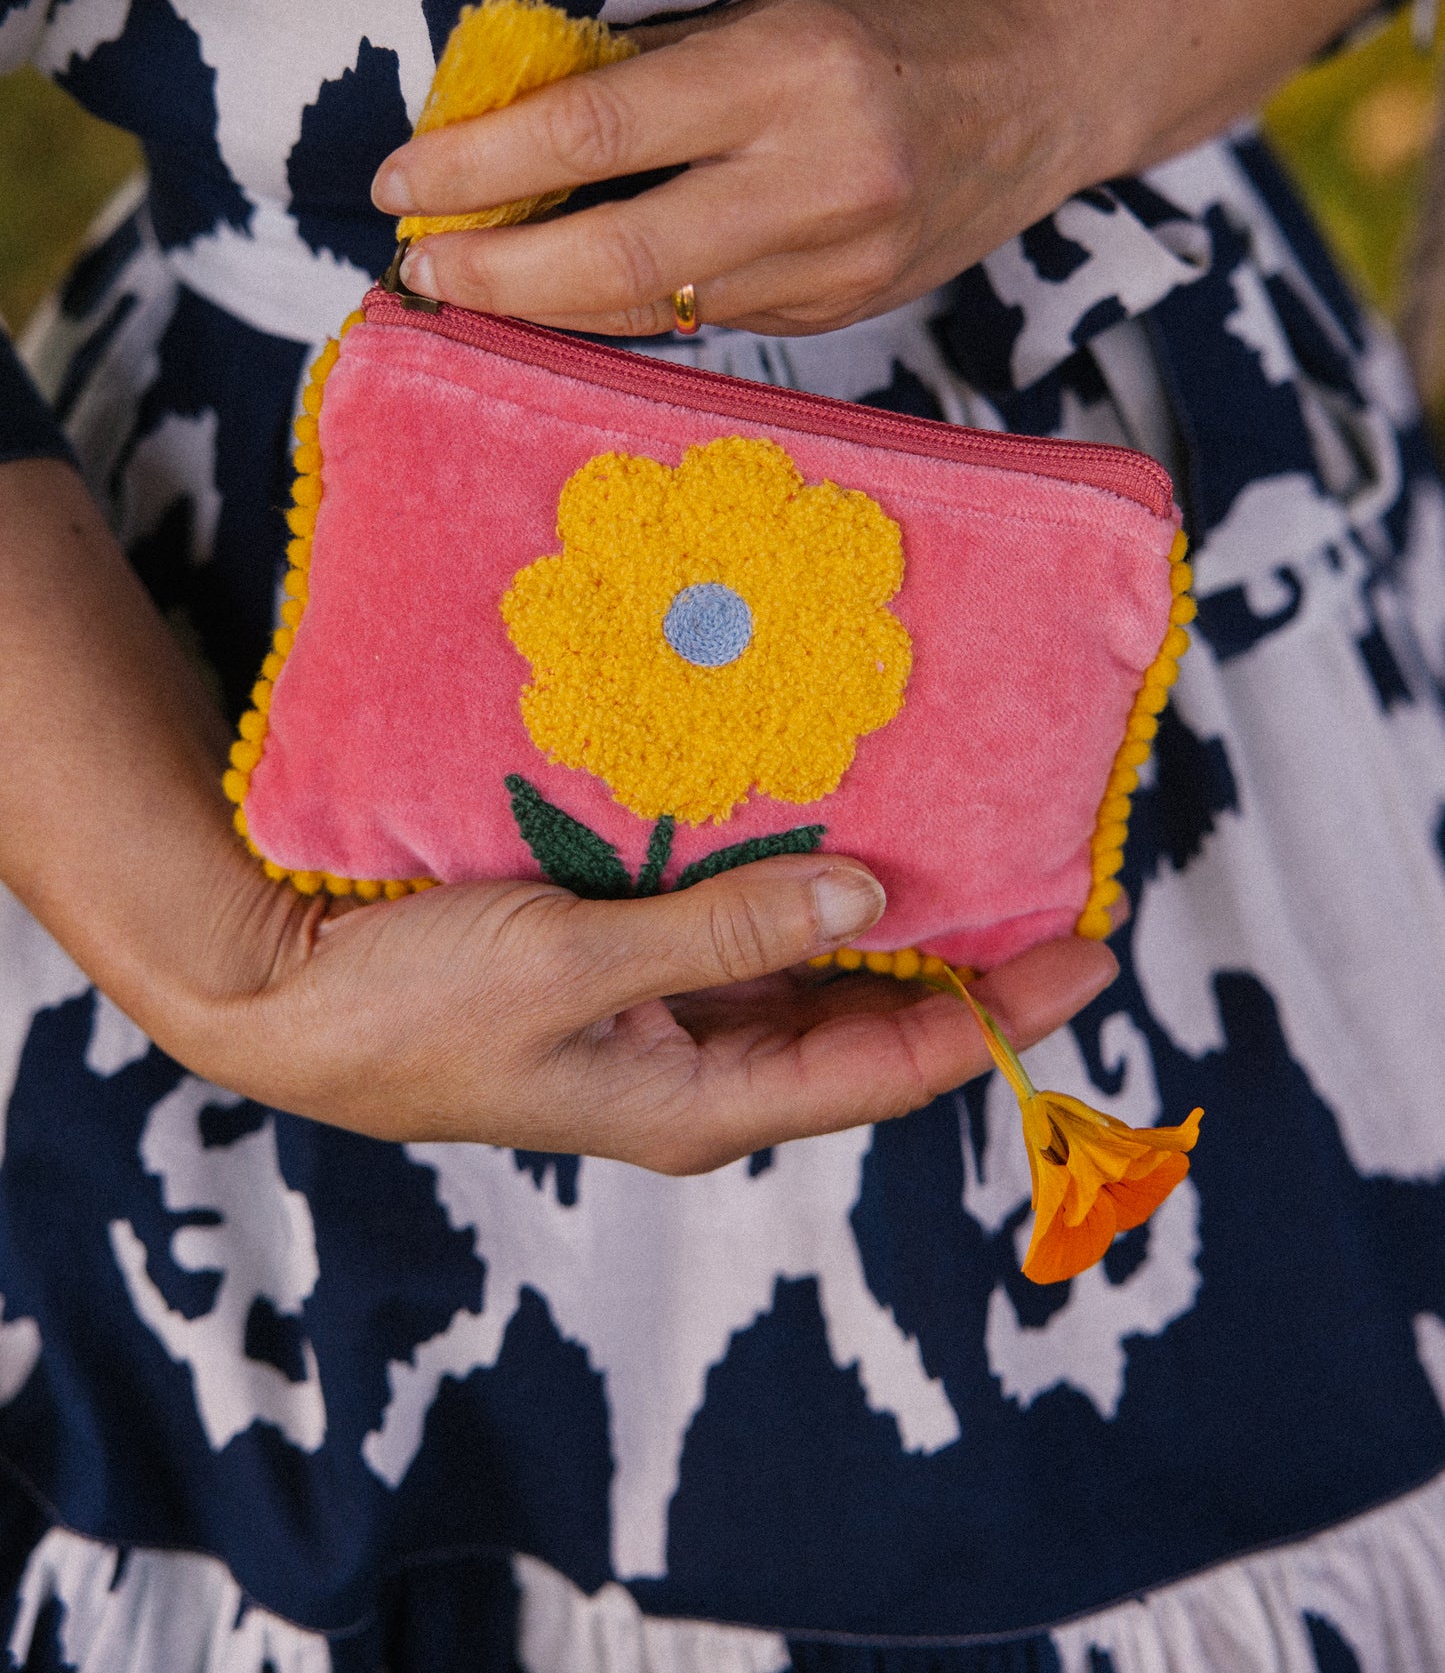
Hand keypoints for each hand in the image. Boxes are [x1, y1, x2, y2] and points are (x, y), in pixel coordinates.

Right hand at [0, 461, 1117, 1170]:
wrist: (278, 997)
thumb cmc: (413, 1003)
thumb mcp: (576, 966)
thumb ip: (723, 931)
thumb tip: (873, 904)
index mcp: (703, 1099)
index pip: (890, 1065)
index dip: (1000, 1013)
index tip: (1091, 950)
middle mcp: (700, 1066)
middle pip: (866, 1019)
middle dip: (964, 962)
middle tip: (1053, 881)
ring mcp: (662, 1017)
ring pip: (808, 969)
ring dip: (884, 915)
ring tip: (969, 839)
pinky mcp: (620, 966)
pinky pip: (738, 926)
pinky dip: (796, 882)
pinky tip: (830, 823)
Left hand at [373, 0, 1415, 337]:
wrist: (1052, 86)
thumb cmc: (902, 19)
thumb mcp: (781, 4)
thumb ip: (660, 66)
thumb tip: (518, 126)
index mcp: (793, 72)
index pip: (598, 137)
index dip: (481, 167)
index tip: (399, 180)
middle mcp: (819, 181)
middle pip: (617, 261)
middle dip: (496, 276)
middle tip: (416, 271)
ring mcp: (838, 266)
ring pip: (656, 309)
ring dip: (546, 307)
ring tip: (468, 288)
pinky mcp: (845, 312)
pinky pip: (705, 322)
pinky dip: (625, 313)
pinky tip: (568, 298)